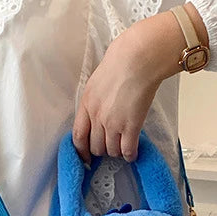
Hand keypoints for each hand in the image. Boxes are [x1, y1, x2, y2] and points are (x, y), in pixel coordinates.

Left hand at [72, 2, 208, 163]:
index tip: (86, 156)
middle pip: (95, 147)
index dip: (81, 151)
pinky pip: (127, 149)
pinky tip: (132, 153)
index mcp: (86, 104)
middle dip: (102, 150)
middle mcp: (97, 117)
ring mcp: (113, 123)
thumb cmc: (121, 62)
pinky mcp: (131, 126)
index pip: (78, 136)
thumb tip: (97, 111)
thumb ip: (94, 100)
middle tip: (110, 146)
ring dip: (116, 151)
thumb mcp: (96, 81)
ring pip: (111, 150)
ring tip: (122, 146)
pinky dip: (129, 154)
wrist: (138, 58)